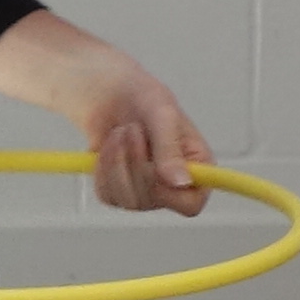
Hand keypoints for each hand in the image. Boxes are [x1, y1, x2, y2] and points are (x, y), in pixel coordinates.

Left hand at [71, 67, 214, 217]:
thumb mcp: (163, 115)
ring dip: (117, 162)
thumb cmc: (145, 99)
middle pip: (152, 200)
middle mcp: (174, 187)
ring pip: (127, 200)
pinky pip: (107, 195)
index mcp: (197, 168)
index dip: (170, 194)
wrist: (113, 95)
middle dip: (136, 162)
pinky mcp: (118, 192)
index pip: (191, 204)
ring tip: (121, 132)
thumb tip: (181, 183)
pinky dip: (103, 168)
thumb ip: (170, 149)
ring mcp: (145, 193)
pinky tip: (109, 145)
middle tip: (132, 129)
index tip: (153, 167)